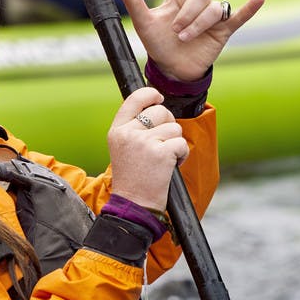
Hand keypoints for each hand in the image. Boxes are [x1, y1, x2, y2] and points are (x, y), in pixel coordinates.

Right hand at [107, 86, 188, 211]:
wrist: (133, 205)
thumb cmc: (132, 178)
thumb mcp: (122, 147)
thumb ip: (134, 127)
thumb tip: (156, 105)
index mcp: (117, 130)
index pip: (134, 99)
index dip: (150, 94)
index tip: (158, 98)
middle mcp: (128, 133)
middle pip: (160, 112)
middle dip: (168, 124)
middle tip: (163, 143)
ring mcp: (144, 142)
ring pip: (174, 128)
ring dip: (175, 143)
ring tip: (164, 159)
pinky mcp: (161, 153)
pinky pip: (181, 144)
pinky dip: (182, 155)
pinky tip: (171, 166)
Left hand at [112, 0, 263, 81]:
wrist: (172, 69)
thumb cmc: (158, 44)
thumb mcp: (144, 23)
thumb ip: (134, 2)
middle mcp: (198, 2)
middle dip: (187, 13)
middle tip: (176, 31)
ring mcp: (212, 17)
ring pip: (213, 9)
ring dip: (198, 24)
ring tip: (185, 38)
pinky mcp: (223, 31)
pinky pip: (239, 16)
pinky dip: (249, 8)